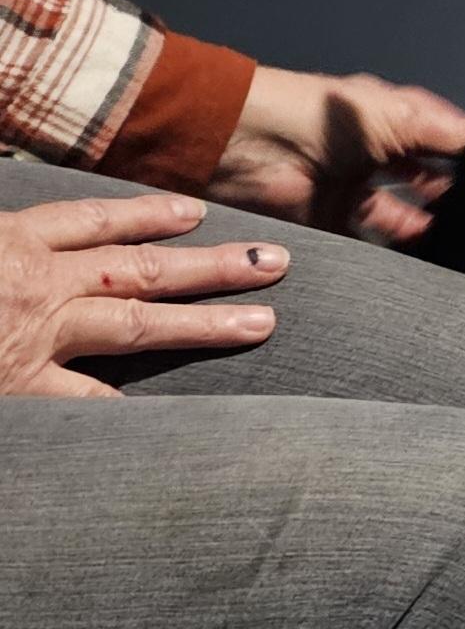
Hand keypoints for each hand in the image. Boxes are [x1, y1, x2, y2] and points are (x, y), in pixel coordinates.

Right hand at [0, 194, 288, 397]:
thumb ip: (5, 234)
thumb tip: (37, 231)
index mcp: (15, 237)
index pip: (96, 221)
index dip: (150, 215)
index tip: (197, 213)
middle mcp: (40, 282)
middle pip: (142, 268)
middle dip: (214, 264)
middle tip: (274, 262)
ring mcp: (36, 335)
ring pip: (138, 324)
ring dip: (205, 323)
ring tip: (261, 323)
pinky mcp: (21, 385)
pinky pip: (89, 398)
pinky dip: (133, 405)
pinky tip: (185, 414)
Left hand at [206, 66, 464, 236]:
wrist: (242, 146)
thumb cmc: (317, 116)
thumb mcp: (397, 117)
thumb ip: (452, 137)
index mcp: (394, 119)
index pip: (447, 144)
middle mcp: (379, 154)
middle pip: (429, 184)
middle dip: (457, 201)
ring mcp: (355, 190)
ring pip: (405, 217)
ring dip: (429, 231)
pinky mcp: (332, 225)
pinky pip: (372, 246)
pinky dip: (395, 256)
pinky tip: (425, 267)